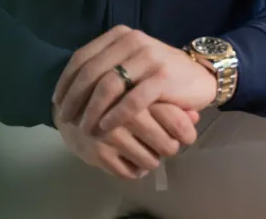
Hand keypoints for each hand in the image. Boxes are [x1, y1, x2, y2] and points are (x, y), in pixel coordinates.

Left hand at [53, 26, 217, 133]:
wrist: (201, 75)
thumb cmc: (158, 73)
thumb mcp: (129, 61)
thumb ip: (104, 66)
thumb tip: (68, 88)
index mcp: (118, 35)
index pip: (82, 57)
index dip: (66, 81)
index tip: (56, 101)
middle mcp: (131, 41)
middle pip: (92, 71)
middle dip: (75, 98)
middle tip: (65, 118)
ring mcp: (148, 58)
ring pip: (109, 86)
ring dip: (92, 109)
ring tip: (84, 127)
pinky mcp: (163, 78)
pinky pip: (132, 100)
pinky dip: (116, 115)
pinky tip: (106, 127)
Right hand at [55, 101, 199, 179]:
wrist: (69, 104)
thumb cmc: (114, 97)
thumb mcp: (141, 92)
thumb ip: (170, 102)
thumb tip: (195, 116)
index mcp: (137, 92)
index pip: (176, 120)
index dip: (185, 132)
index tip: (182, 136)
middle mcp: (124, 113)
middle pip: (167, 146)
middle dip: (168, 148)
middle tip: (163, 144)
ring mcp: (109, 134)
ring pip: (150, 162)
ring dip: (150, 159)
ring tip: (142, 149)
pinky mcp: (97, 152)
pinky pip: (131, 173)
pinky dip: (133, 169)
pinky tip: (127, 157)